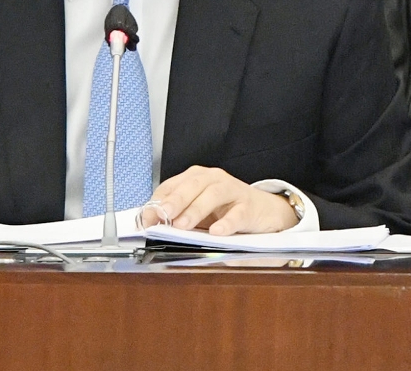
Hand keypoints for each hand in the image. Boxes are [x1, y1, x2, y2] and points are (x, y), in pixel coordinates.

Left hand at [143, 166, 298, 235]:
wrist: (264, 211)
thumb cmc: (226, 210)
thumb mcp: (198, 213)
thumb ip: (177, 216)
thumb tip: (150, 225)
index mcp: (196, 179)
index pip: (171, 186)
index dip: (157, 202)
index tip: (146, 219)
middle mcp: (213, 179)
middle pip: (191, 185)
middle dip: (174, 201)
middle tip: (162, 217)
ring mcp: (232, 190)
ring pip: (212, 195)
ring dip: (195, 210)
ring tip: (183, 226)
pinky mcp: (249, 206)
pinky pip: (237, 213)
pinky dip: (227, 223)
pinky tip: (217, 232)